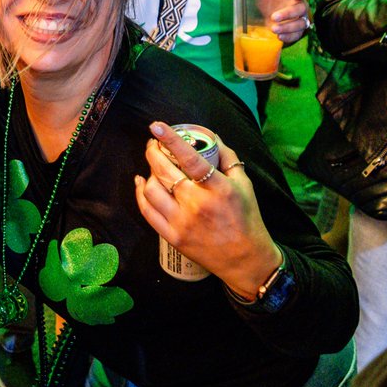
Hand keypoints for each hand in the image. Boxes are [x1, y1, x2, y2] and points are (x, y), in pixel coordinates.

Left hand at [134, 122, 280, 298]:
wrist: (245, 260)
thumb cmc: (246, 218)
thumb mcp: (244, 184)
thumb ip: (227, 157)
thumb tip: (210, 136)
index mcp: (219, 189)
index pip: (191, 159)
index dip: (172, 140)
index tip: (157, 126)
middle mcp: (198, 205)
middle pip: (165, 172)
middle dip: (153, 151)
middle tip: (154, 143)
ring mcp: (182, 222)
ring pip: (152, 189)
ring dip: (149, 171)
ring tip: (154, 165)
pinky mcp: (172, 237)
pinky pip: (147, 211)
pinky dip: (140, 192)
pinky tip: (141, 182)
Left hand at [267, 0, 309, 44]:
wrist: (275, 16)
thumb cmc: (272, 1)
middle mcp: (300, 6)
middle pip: (300, 9)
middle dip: (287, 13)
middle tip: (273, 17)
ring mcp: (301, 20)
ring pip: (300, 24)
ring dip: (287, 27)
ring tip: (273, 29)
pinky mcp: (298, 32)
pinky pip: (297, 35)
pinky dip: (289, 36)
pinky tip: (279, 37)